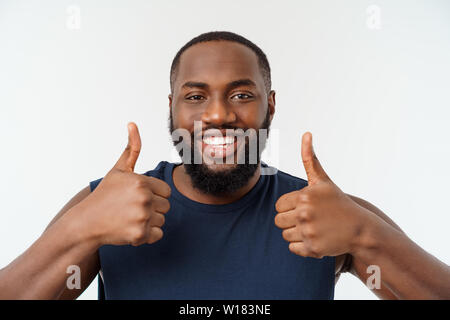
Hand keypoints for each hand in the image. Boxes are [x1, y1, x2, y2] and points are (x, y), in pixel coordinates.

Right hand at [75, 122, 170, 246]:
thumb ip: (131, 149)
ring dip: (149, 222)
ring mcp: (142, 217)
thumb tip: (133, 124)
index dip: (153, 194)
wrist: (86, 222)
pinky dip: (147, 235)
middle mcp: (144, 198)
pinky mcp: (140, 235)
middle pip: (166, 206)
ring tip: (129, 218)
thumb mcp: (118, 170)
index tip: (136, 197)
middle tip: (131, 209)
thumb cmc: (104, 195)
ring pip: (162, 221)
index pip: (166, 191)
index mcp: (141, 182)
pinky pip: (158, 235)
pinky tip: (131, 229)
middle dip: (152, 208)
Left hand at [274, 132, 370, 257]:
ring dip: (296, 234)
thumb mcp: (323, 181)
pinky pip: (293, 249)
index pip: (279, 205)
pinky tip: (316, 239)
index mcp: (304, 196)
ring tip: (314, 229)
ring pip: (285, 236)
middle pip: (278, 221)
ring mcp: (309, 231)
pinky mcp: (313, 248)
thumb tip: (306, 134)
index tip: (304, 207)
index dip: (289, 207)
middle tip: (308, 220)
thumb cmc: (338, 202)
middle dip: (291, 221)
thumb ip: (309, 159)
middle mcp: (304, 213)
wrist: (360, 228)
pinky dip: (302, 247)